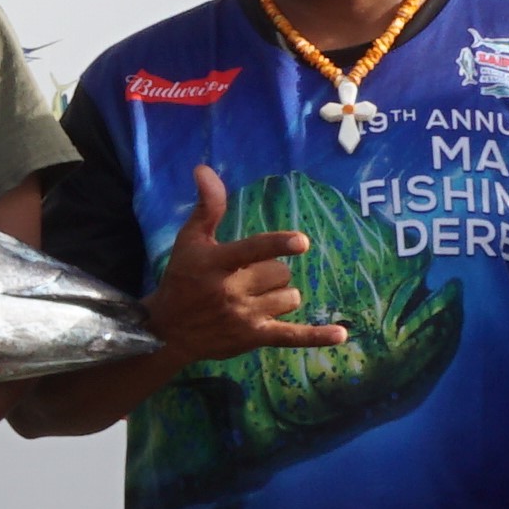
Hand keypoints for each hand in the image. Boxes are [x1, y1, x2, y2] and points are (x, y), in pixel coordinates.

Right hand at [147, 165, 347, 364]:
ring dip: (280, 296)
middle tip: (248, 278)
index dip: (277, 245)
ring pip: (289, 298)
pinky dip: (316, 336)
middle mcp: (231, 292)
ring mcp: (244, 317)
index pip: (252, 251)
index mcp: (216, 264)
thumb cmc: (182, 279)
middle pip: (280, 273)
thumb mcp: (189, 241)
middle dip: (271, 273)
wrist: (168, 331)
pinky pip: (292, 337)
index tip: (301, 242)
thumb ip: (207, 207)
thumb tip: (204, 169)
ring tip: (256, 299)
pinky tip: (340, 335)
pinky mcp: (254, 339)